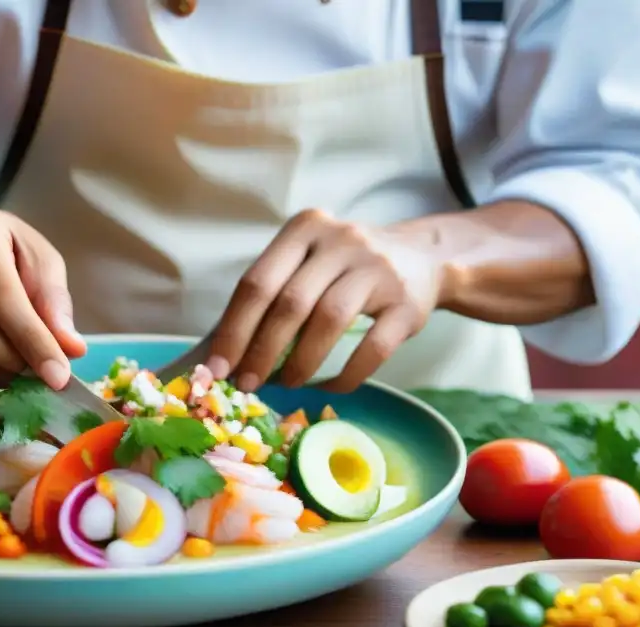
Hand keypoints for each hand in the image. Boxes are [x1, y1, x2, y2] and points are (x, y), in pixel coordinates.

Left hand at [206, 209, 446, 392]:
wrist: (421, 258)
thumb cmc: (345, 269)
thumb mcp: (308, 263)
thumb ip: (272, 295)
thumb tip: (227, 354)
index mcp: (305, 228)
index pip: (258, 281)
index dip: (234, 329)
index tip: (218, 368)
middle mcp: (341, 240)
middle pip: (290, 303)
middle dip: (262, 351)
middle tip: (248, 383)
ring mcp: (378, 268)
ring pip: (329, 321)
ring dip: (301, 363)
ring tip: (287, 384)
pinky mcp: (407, 302)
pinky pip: (372, 348)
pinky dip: (344, 375)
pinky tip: (328, 386)